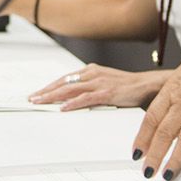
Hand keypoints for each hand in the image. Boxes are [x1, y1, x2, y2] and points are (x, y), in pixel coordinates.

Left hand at [29, 65, 169, 110]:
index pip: (64, 79)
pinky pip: (86, 98)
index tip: (37, 93)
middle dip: (46, 91)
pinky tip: (63, 108)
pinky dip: (73, 103)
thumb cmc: (127, 86)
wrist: (148, 85)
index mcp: (90, 71)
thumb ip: (90, 89)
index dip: (49, 86)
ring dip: (53, 96)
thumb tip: (73, 99)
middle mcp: (92, 74)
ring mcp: (99, 83)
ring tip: (41, 102)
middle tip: (32, 99)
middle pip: (63, 83)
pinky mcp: (107, 93)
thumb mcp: (104, 83)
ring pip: (70, 90)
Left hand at [132, 31, 180, 180]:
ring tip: (168, 174)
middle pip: (165, 133)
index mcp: (171, 92)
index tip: (136, 153)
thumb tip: (163, 125)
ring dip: (175, 160)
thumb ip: (172, 102)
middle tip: (147, 171)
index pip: (151, 119)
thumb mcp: (180, 79)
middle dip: (154, 155)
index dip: (142, 138)